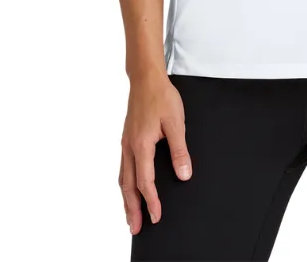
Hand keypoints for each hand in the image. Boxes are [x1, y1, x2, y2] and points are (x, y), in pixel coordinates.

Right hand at [119, 75, 192, 234]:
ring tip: (130, 215)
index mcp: (141, 146)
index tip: (157, 216)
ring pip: (123, 178)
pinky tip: (128, 187)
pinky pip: (123, 167)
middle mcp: (129, 147)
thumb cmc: (161, 97)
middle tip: (135, 229)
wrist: (146, 78)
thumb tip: (183, 175)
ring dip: (126, 199)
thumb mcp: (176, 123)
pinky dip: (124, 183)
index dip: (151, 202)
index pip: (145, 182)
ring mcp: (126, 143)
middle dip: (132, 209)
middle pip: (128, 186)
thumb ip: (179, 150)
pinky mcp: (127, 138)